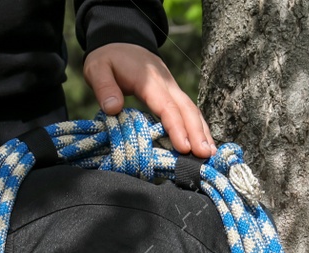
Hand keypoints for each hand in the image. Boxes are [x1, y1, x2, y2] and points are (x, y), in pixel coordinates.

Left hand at [83, 43, 214, 157]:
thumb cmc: (109, 59)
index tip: (183, 147)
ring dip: (203, 132)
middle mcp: (166, 84)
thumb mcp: (97, 68)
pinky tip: (205, 143)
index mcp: (149, 80)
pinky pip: (189, 111)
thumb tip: (113, 109)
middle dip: (197, 133)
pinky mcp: (173, 94)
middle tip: (205, 156)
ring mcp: (173, 88)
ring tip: (211, 154)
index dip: (176, 127)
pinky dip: (199, 127)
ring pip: (192, 110)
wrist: (121, 40)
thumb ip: (104, 88)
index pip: (166, 106)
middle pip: (186, 109)